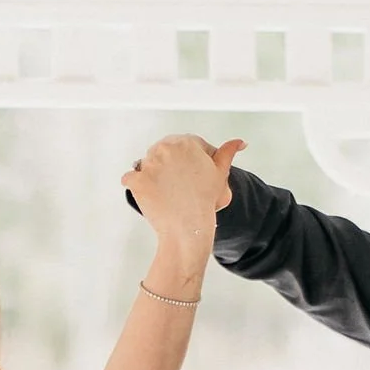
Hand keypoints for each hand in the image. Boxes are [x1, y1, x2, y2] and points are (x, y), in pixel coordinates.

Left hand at [122, 134, 244, 246]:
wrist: (189, 226)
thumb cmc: (206, 200)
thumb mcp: (220, 173)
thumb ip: (227, 153)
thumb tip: (239, 142)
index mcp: (186, 143)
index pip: (183, 146)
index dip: (189, 162)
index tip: (191, 176)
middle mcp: (166, 148)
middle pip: (163, 152)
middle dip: (169, 166)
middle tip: (178, 186)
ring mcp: (149, 164)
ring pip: (146, 163)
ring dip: (152, 174)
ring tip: (166, 191)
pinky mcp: (137, 180)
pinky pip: (129, 178)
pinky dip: (135, 185)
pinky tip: (148, 194)